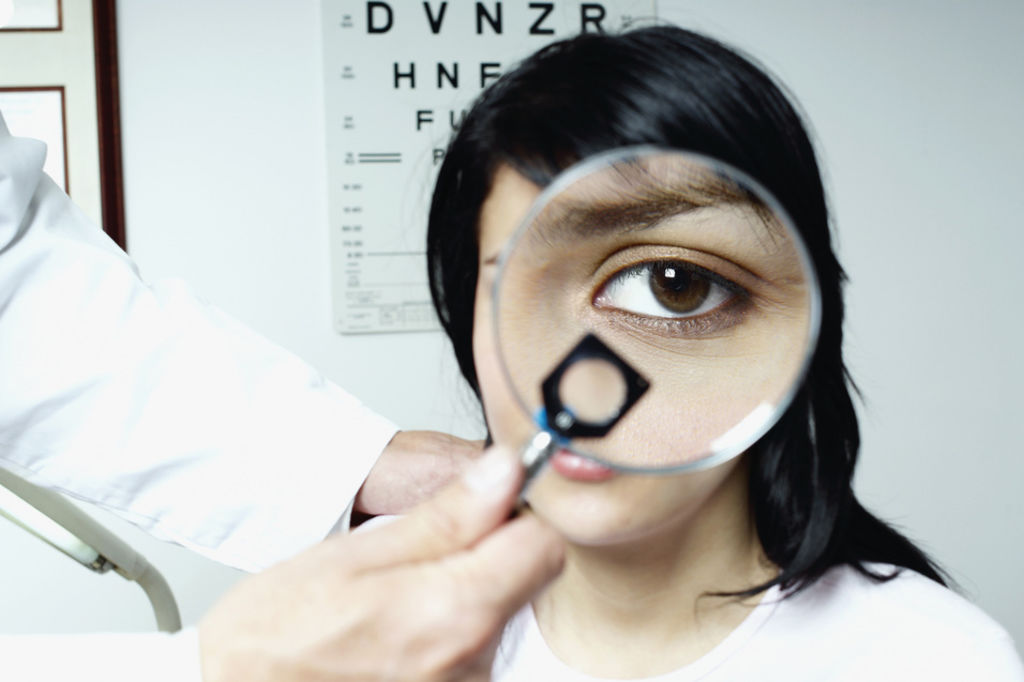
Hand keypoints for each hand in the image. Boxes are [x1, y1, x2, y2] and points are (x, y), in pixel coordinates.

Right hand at [199, 446, 562, 681]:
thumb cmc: (277, 635)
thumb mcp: (355, 554)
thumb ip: (445, 516)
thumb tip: (506, 473)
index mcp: (453, 612)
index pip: (544, 546)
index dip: (517, 514)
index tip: (483, 504)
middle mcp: (472, 662)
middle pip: (526, 580)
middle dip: (487, 552)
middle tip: (418, 551)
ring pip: (500, 613)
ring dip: (464, 593)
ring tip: (396, 596)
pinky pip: (476, 649)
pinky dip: (449, 630)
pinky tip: (400, 629)